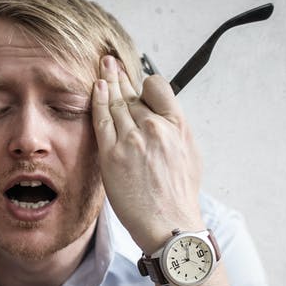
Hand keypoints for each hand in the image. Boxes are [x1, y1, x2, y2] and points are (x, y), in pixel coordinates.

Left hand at [91, 55, 204, 252]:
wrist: (169, 223)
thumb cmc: (179, 194)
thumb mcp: (189, 154)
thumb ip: (174, 130)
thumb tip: (162, 116)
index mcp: (176, 125)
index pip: (157, 88)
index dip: (146, 84)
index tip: (138, 84)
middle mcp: (154, 127)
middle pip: (132, 94)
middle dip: (120, 76)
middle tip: (110, 62)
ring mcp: (132, 140)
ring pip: (115, 102)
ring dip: (107, 82)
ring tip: (102, 68)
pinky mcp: (112, 154)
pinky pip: (101, 120)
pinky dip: (97, 101)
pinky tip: (95, 88)